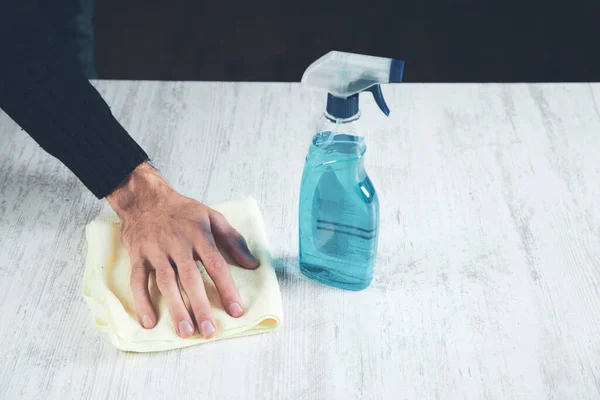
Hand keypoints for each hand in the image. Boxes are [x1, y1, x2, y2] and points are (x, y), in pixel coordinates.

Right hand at [106, 162, 258, 338]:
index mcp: (199, 235)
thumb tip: (253, 264)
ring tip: (185, 331)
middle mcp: (177, 244)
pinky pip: (138, 281)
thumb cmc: (183, 211)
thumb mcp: (212, 217)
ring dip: (175, 308)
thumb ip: (233, 240)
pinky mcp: (138, 256)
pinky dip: (142, 301)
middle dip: (201, 306)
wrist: (146, 198)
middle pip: (190, 279)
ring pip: (166, 283)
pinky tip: (150, 321)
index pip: (216, 265)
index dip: (226, 288)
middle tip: (209, 331)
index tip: (236, 311)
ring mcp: (156, 251)